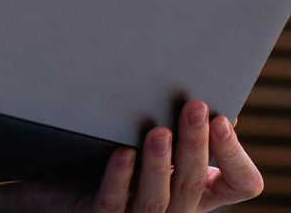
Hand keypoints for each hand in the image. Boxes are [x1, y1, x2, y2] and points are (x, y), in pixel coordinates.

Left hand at [15, 101, 263, 212]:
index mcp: (194, 190)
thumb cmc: (111, 157)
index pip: (238, 184)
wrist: (57, 188)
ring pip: (157, 200)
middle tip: (195, 107)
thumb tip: (207, 93)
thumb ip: (177, 126)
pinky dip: (119, 178)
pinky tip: (122, 154)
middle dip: (194, 145)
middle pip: (192, 185)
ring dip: (158, 164)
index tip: (222, 118)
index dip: (233, 155)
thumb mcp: (152, 141)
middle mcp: (173, 209)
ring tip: (158, 131)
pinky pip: (112, 202)